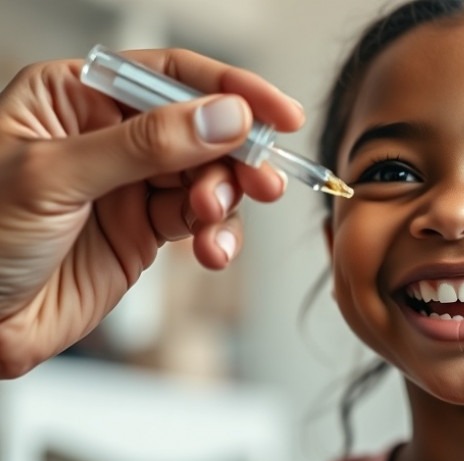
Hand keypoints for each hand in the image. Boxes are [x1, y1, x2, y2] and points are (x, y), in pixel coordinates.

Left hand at [0, 48, 303, 377]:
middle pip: (201, 129)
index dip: (229, 90)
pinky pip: (201, 222)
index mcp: (75, 99)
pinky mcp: (145, 231)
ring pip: (209, 177)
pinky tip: (211, 251)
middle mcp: (110, 137)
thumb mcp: (56, 178)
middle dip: (235, 156)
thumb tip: (223, 117)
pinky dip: (217, 236)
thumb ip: (146, 146)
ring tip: (213, 221)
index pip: (168, 76)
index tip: (277, 114)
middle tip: (261, 180)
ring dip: (225, 200)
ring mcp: (130, 185)